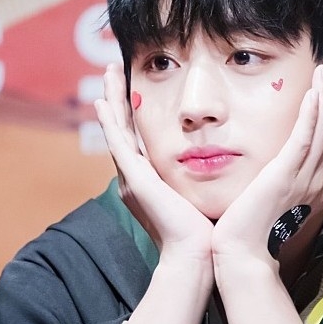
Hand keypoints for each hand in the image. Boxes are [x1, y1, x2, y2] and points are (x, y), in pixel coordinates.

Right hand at [94, 64, 213, 263]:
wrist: (195, 253)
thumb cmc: (202, 230)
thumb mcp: (199, 195)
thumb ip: (199, 177)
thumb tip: (218, 162)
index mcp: (148, 181)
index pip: (137, 138)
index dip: (132, 112)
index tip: (134, 88)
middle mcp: (134, 177)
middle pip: (122, 128)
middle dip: (117, 98)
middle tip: (113, 70)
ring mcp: (131, 178)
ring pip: (117, 129)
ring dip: (112, 99)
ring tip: (109, 73)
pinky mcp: (134, 179)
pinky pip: (118, 143)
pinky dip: (109, 121)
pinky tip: (104, 101)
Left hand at [212, 55, 322, 271]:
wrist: (242, 260)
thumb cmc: (249, 236)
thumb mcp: (269, 202)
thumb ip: (276, 182)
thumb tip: (271, 169)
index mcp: (313, 186)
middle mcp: (315, 180)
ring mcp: (303, 179)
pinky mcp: (285, 178)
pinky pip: (303, 141)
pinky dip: (310, 116)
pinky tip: (312, 93)